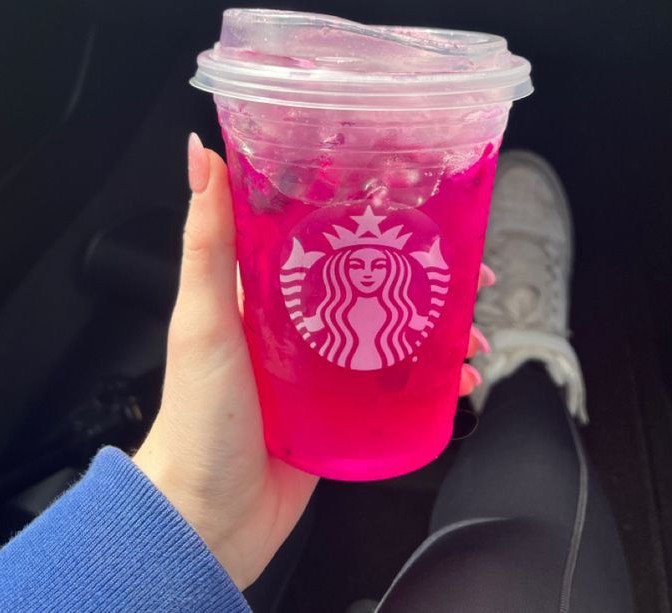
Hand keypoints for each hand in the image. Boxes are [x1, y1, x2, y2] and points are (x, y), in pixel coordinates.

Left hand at [134, 134, 492, 588]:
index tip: (413, 195)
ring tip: (473, 332)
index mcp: (267, 287)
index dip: (371, 211)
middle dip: (424, 271)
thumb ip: (207, 238)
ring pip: (396, 328)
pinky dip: (434, 379)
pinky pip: (397, 383)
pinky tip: (460, 381)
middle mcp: (301, 319)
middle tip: (465, 269)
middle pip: (375, 277)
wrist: (208, 516)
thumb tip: (201, 154)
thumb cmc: (198, 414)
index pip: (325, 231)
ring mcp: (326, 365)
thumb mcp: (204, 316)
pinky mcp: (344, 409)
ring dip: (439, 325)